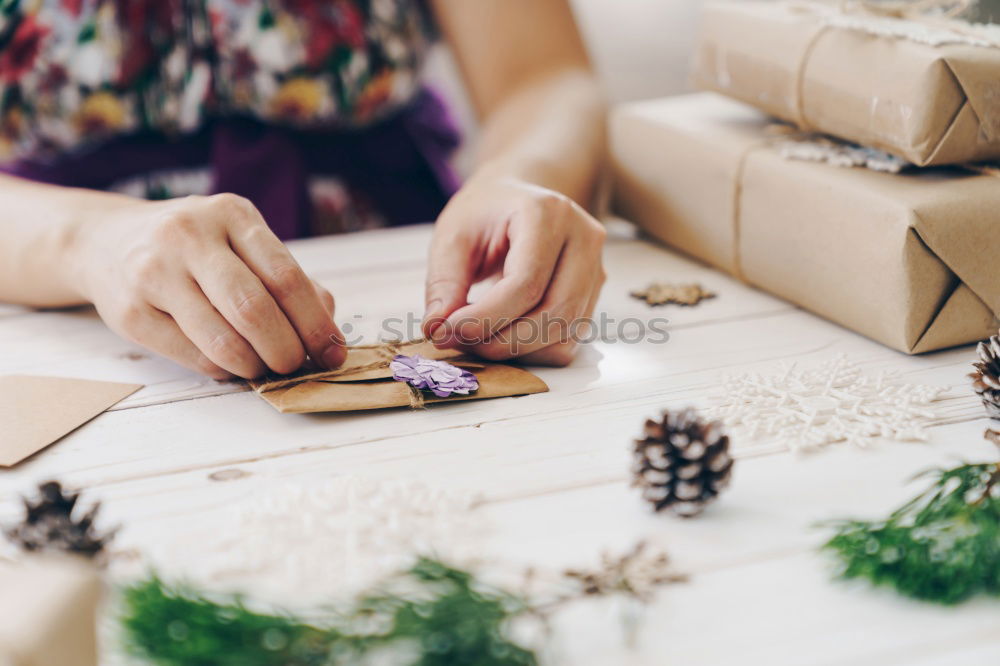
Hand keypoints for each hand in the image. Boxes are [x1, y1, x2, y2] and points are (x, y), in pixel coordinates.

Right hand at [72, 193, 345, 379]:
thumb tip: (327, 322)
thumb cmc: (194, 248)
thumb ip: (285, 277)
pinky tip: (230, 365)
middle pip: (254, 309)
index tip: (334, 352)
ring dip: (255, 365)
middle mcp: (189, 237)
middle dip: (287, 349)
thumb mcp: (240, 242)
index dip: (315, 323)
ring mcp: (154, 273)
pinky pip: (192, 356)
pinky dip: (222, 369)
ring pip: (223, 339)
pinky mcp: (130, 312)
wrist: (105, 240)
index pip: (286, 276)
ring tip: (265, 368)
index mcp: (231, 215)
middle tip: (298, 366)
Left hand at [422, 177, 605, 365]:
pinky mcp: (592, 294)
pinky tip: (500, 336)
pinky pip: (567, 340)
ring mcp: (594, 268)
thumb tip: (437, 330)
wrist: (519, 199)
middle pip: (553, 312)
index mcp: (548, 213)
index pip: (526, 282)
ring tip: (476, 339)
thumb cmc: (485, 212)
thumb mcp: (453, 235)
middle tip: (458, 342)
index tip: (448, 332)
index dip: (486, 317)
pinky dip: (532, 351)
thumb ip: (444, 283)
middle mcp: (583, 239)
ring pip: (564, 333)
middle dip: (501, 341)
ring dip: (516, 350)